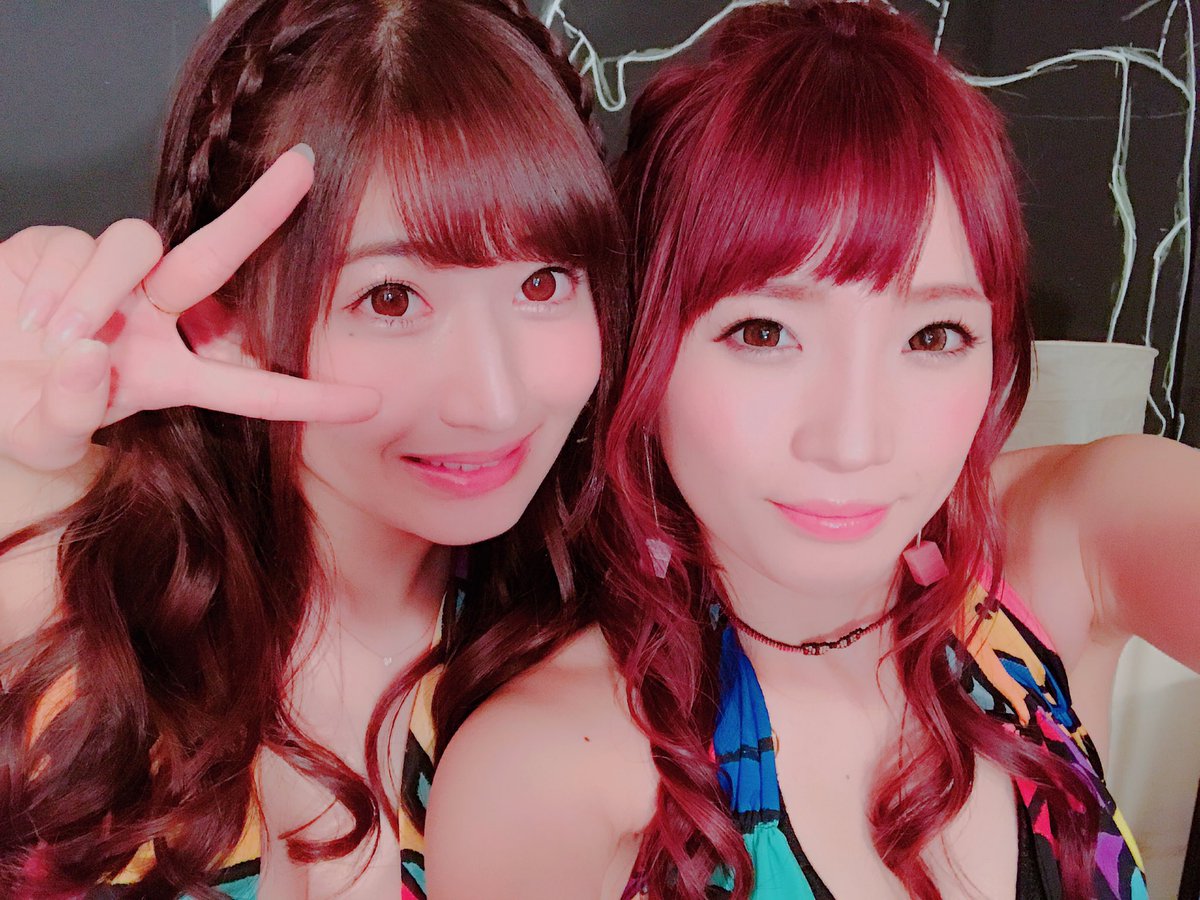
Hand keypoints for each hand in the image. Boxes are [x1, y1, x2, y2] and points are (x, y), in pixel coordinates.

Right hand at [0, 146, 380, 471]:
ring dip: (95, 289)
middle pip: (216, 258)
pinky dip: (51, 281)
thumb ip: (65, 415)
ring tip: (51, 335)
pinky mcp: (60, 246)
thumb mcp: (39, 437)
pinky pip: (75, 245)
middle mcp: (151, 320)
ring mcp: (109, 280)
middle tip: (305, 167)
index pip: (250, 388)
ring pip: (136, 246)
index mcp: (167, 375)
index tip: (372, 401)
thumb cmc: (16, 412)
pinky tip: (22, 314)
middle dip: (262, 210)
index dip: (310, 397)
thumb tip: (90, 357)